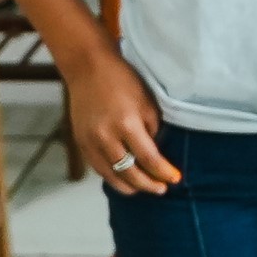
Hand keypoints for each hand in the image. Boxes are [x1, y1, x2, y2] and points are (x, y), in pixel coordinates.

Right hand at [69, 50, 178, 195]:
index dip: (163, 172)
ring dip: (129, 186)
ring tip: (143, 188)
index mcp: (127, 124)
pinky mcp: (81, 142)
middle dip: (148, 184)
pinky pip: (98, 168)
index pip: (149, 159)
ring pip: (111, 176)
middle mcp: (106, 137)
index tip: (175, 179)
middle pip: (129, 173)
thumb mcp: (147, 102)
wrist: (88, 68)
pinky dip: (112, 176)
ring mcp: (90, 141)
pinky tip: (123, 179)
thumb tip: (156, 154)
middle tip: (161, 189)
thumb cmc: (123, 81)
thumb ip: (152, 130)